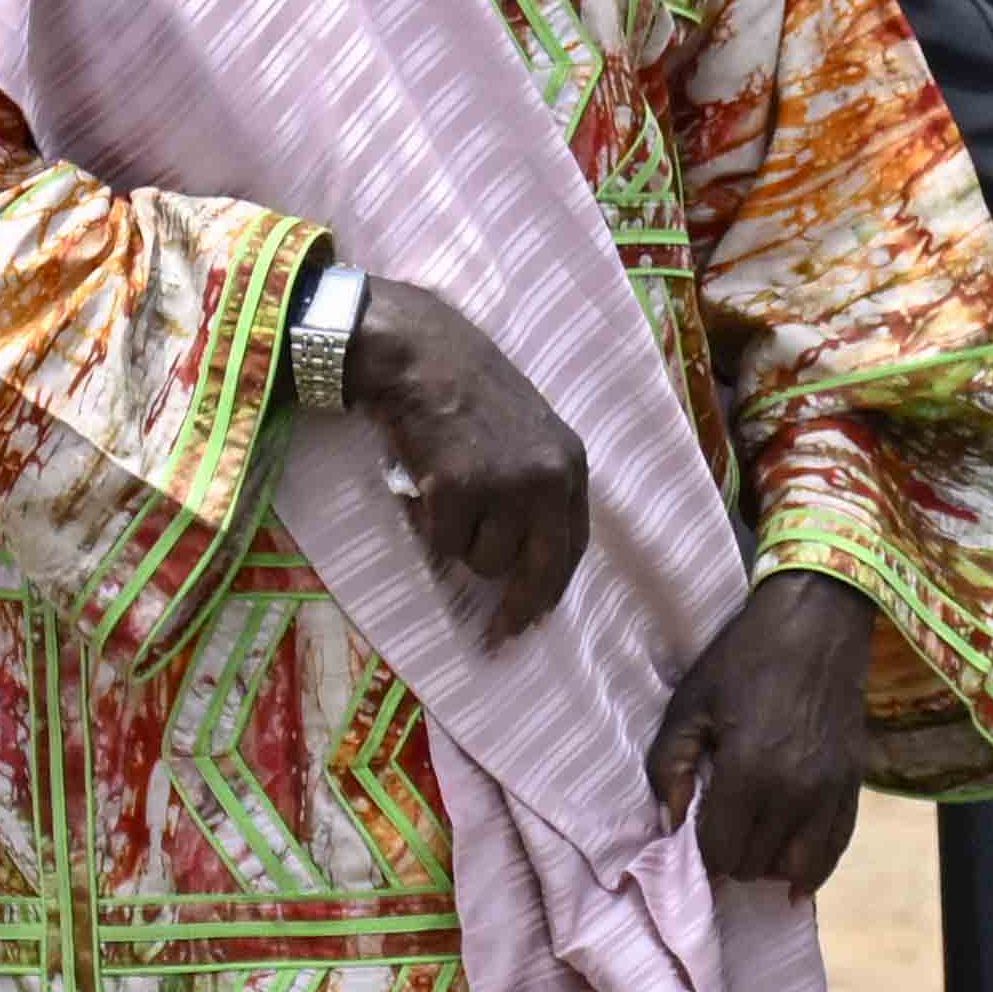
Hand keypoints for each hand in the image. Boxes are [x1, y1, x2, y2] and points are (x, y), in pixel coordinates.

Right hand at [341, 277, 591, 639]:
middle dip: (516, 608)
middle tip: (497, 637)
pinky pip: (444, 544)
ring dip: (459, 543)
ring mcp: (504, 484)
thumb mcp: (526, 434)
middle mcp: (547, 477)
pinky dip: (428, 526)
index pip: (572, 547)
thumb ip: (536, 487)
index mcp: (570, 464)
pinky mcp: (459, 489)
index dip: (551, 589)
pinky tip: (424, 488)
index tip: (534, 620)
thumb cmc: (467, 392)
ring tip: (445, 496)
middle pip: (537, 570)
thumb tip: (526, 563)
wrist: (420, 354)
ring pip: (482, 560)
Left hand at [641, 565, 890, 892]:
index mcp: (750, 771)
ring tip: (753, 847)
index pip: (721, 850)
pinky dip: (813, 867)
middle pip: (757, 862)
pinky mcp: (853, 784)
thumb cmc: (745, 658)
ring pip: (798, 866)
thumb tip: (668, 822)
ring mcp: (830, 792)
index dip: (700, 852)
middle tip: (720, 835)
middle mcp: (796, 792)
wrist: (819, 622)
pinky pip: (836, 847)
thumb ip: (668, 766)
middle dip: (732, 857)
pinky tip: (794, 879)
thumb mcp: (690, 703)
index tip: (694, 833)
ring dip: (769, 865)